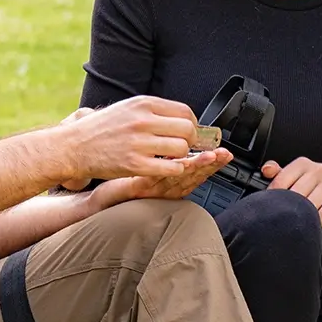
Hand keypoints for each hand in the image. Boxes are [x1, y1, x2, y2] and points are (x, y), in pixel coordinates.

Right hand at [55, 95, 201, 182]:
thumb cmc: (99, 129)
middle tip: (183, 148)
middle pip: (187, 129)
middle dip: (190, 141)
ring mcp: (139, 143)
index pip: (184, 111)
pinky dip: (173, 170)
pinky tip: (164, 168)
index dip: (192, 124)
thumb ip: (152, 112)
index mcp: (142, 104)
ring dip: (181, 157)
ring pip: (181, 149)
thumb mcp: (126, 109)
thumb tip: (181, 120)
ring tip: (170, 158)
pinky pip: (170, 168)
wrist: (73, 147)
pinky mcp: (134, 164)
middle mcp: (142, 120)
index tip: (188, 133)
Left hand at [89, 148, 233, 210]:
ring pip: (179, 177)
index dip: (212, 161)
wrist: (96, 191)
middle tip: (223, 154)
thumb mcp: (147, 160)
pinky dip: (170, 171)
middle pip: (193, 174)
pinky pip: (157, 178)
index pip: (196, 168)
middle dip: (210, 164)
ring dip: (196, 166)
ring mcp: (153, 189)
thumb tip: (178, 130)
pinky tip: (180, 164)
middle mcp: (165, 186)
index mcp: (170, 177)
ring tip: (210, 157)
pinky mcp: (138, 188)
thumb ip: (164, 150)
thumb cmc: (122, 173)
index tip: (225, 151)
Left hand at [261, 157, 321, 225]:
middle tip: (284, 218)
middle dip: (289, 208)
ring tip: (297, 222)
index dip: (274, 195)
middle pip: (296, 194)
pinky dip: (317, 221)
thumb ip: (278, 175)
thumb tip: (267, 169)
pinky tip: (313, 224)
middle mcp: (319, 169)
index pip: (282, 179)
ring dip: (303, 216)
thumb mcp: (294, 180)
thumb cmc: (313, 189)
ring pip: (310, 204)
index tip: (270, 206)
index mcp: (303, 163)